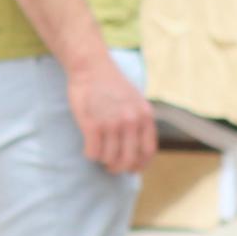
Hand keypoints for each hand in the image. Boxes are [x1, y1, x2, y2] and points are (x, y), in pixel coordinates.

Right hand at [66, 50, 156, 176]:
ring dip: (102, 160)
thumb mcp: (136, 101)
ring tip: (98, 151)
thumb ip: (139, 122)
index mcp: (145, 116)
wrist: (91, 66)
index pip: (148, 151)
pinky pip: (93, 152)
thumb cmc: (111, 85)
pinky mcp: (93, 124)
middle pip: (129, 160)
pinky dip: (90, 154)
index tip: (131, 169)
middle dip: (118, 168)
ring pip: (109, 158)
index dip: (140, 165)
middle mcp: (131, 121)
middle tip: (110, 167)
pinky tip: (88, 147)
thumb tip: (139, 150)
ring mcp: (112, 123)